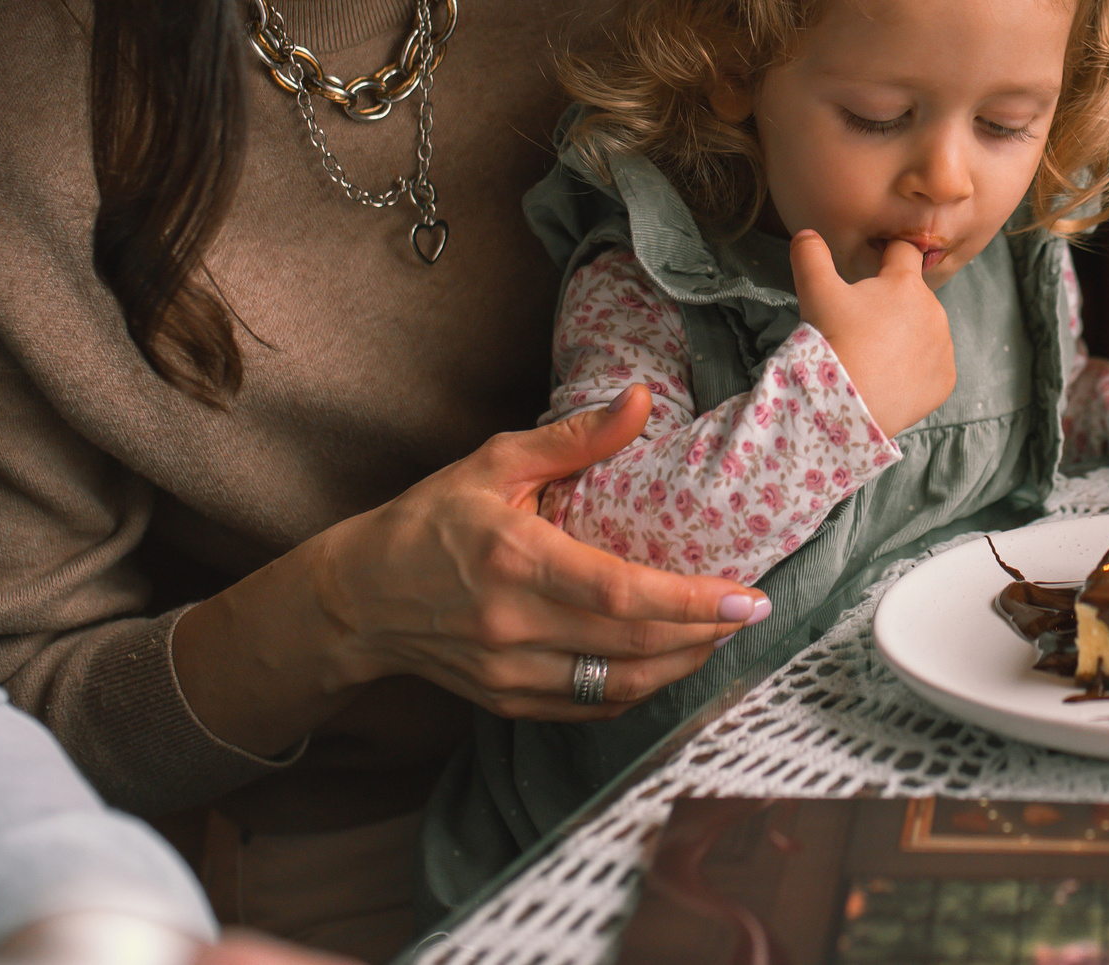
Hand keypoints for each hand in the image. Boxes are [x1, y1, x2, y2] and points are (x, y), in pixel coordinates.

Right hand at [303, 383, 766, 723]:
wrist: (358, 599)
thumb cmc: (431, 521)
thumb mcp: (497, 463)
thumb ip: (576, 438)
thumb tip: (643, 398)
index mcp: (517, 561)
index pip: (620, 595)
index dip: (690, 602)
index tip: (746, 596)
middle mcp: (514, 627)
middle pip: (631, 648)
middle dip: (704, 635)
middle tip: (750, 613)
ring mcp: (509, 675)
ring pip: (617, 687)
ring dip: (680, 667)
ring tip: (718, 636)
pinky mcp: (506, 703)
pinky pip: (590, 708)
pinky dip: (638, 690)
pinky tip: (667, 664)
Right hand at [791, 229, 956, 435]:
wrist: (846, 403)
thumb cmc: (833, 342)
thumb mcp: (816, 293)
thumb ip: (810, 255)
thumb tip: (805, 233)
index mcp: (905, 283)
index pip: (904, 251)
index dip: (887, 256)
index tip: (874, 267)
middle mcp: (934, 310)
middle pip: (913, 296)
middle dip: (892, 304)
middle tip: (862, 325)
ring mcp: (943, 347)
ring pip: (926, 330)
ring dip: (907, 335)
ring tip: (875, 354)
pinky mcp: (946, 379)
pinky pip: (933, 366)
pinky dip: (916, 369)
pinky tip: (891, 377)